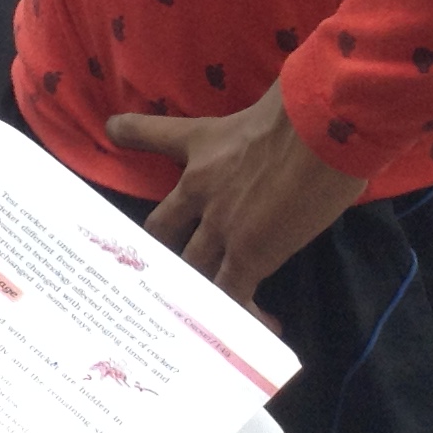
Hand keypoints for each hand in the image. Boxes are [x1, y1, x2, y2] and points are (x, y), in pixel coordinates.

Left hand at [106, 80, 365, 310]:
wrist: (320, 130)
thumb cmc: (302, 110)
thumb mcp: (263, 106)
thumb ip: (260, 119)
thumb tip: (293, 109)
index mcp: (198, 141)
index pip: (145, 132)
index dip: (126, 134)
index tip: (112, 132)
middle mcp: (198, 185)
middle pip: (161, 227)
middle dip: (159, 253)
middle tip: (157, 277)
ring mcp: (220, 223)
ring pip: (192, 267)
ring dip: (199, 291)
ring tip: (205, 317)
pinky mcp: (249, 252)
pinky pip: (233, 293)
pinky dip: (241, 312)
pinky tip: (261, 326)